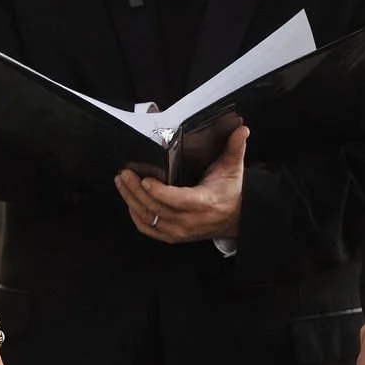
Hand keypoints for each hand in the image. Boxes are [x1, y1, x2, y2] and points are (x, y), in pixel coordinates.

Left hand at [116, 125, 247, 244]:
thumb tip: (242, 128)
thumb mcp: (234, 168)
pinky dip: (135, 215)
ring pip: (148, 218)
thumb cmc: (230, 191)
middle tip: (125, 173)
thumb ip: (235, 147)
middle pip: (157, 208)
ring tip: (122, 181)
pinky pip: (148, 229)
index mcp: (204, 203)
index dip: (159, 192)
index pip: (178, 200)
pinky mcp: (172, 236)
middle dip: (136, 190)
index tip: (144, 179)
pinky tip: (129, 200)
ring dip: (131, 200)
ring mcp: (179, 232)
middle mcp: (190, 221)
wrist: (234, 219)